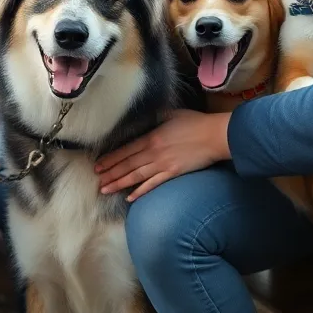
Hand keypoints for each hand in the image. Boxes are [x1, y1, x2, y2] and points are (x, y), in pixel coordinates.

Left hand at [93, 110, 231, 201]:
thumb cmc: (195, 122)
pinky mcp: (173, 173)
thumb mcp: (171, 114)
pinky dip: (140, 192)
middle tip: (97, 180)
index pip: (125, 150)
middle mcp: (153, 153)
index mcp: (151, 137)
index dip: (110, 159)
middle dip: (110, 173)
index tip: (98, 165)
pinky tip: (130, 198)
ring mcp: (163, 165)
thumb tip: (144, 119)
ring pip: (135, 176)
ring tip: (105, 189)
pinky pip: (153, 185)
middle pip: (127, 165)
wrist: (214, 136)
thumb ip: (155, 118)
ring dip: (119, 183)